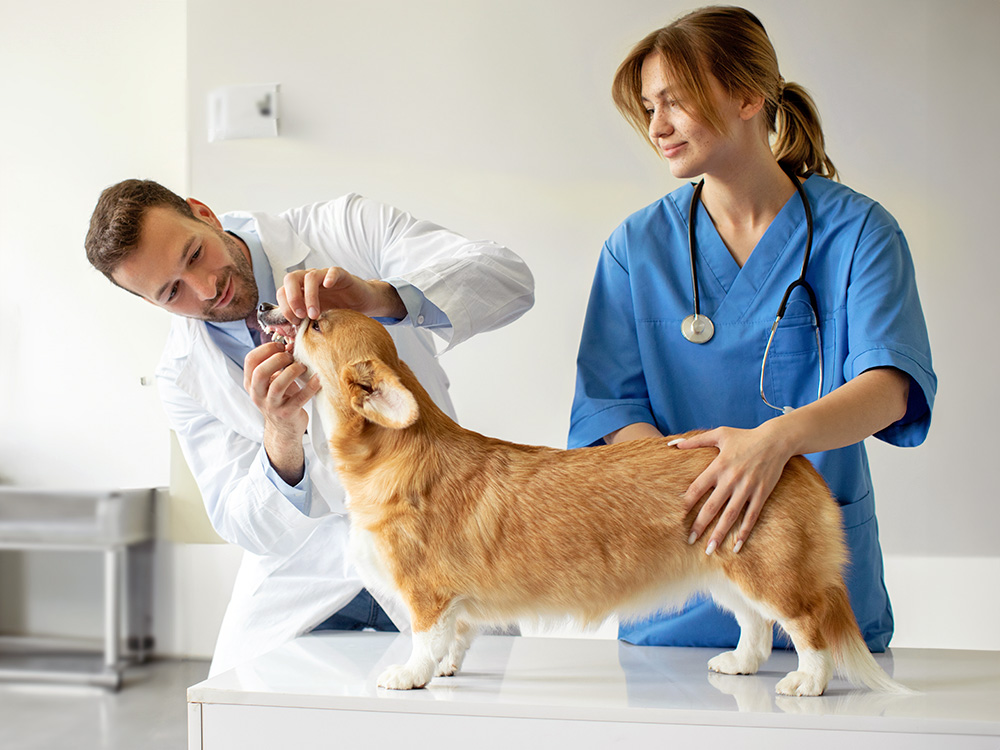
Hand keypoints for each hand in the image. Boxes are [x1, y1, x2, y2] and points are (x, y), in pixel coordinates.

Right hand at [244, 342, 321, 484]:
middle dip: (278, 359)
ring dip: (293, 371)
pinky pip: (300, 398)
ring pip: (278, 385)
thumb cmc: (281, 398)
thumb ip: (277, 363)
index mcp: (251, 383)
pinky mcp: (287, 414)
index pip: (250, 360)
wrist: (284, 428)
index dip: (266, 349)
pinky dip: (310, 386)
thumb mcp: (273, 381)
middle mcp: (257, 394)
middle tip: (291, 356)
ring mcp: (271, 405)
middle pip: (261, 372)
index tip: (282, 346)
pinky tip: (318, 378)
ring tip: (302, 367)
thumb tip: (291, 343)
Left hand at [277, 266, 405, 323]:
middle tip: (300, 315)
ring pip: (310, 276)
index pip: (283, 292)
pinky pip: (332, 271)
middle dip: (292, 298)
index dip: (285, 306)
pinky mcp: (341, 274)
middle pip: (290, 279)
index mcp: (301, 290)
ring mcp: (324, 276)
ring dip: (309, 296)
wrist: (362, 303)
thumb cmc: (338, 311)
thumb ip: (303, 323)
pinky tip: (329, 286)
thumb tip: (287, 334)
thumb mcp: (318, 319)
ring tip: (315, 314)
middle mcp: (310, 280)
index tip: (295, 322)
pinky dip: (328, 277)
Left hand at [675, 423, 792, 554]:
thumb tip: (672, 444)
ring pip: (730, 515)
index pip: (697, 488)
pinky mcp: (762, 494)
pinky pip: (751, 516)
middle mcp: (731, 479)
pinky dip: (744, 532)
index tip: (676, 517)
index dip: (686, 503)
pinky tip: (737, 546)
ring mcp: (748, 488)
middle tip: (689, 541)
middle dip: (699, 525)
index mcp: (718, 466)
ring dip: (720, 534)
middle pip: (712, 506)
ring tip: (710, 549)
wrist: (776, 440)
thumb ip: (695, 440)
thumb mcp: (719, 434)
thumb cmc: (745, 436)